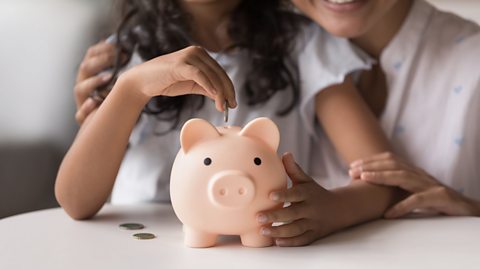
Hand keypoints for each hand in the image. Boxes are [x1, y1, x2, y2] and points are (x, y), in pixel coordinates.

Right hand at [75, 40, 116, 124]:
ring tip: (108, 78)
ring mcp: (82, 101)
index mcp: (90, 73)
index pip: (90, 55)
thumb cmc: (113, 100)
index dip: (101, 48)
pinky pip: (80, 114)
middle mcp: (84, 85)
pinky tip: (93, 103)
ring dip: (94, 82)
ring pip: (80, 89)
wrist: (108, 126)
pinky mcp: (83, 118)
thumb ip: (118, 65)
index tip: (116, 45)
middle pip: (85, 68)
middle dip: (101, 61)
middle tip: (119, 58)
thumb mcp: (118, 81)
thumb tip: (122, 45)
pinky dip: (86, 108)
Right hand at [121, 46, 236, 111]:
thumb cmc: (167, 82)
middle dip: (227, 91)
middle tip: (231, 107)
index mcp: (201, 55)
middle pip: (219, 73)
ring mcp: (188, 56)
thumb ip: (207, 88)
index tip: (232, 103)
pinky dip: (208, 85)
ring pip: (211, 75)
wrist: (143, 81)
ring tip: (222, 107)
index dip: (229, 88)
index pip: (220, 72)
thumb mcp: (192, 85)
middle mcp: (197, 51)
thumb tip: (223, 97)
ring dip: (219, 92)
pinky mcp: (180, 64)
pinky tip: (214, 96)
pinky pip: (199, 75)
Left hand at [256, 153, 344, 246]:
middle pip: (293, 214)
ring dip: (279, 232)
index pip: (295, 194)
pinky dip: (290, 242)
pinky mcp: (313, 235)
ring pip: (296, 229)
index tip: (270, 195)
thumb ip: (294, 169)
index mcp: (308, 193)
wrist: (339, 209)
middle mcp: (311, 209)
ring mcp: (313, 223)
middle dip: (276, 216)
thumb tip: (284, 154)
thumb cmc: (315, 192)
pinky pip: (302, 240)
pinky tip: (276, 242)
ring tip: (263, 231)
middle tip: (258, 217)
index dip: (284, 195)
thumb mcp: (306, 180)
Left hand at [349, 152, 479, 217]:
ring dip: (381, 177)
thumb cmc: (436, 200)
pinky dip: (401, 206)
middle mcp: (420, 174)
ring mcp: (429, 185)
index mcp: (413, 171)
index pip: (390, 159)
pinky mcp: (439, 198)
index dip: (370, 161)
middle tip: (352, 171)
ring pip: (402, 177)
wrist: (466, 208)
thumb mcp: (414, 190)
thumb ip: (397, 185)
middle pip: (393, 164)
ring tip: (364, 179)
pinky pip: (418, 201)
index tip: (352, 166)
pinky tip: (388, 213)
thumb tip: (370, 185)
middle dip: (370, 166)